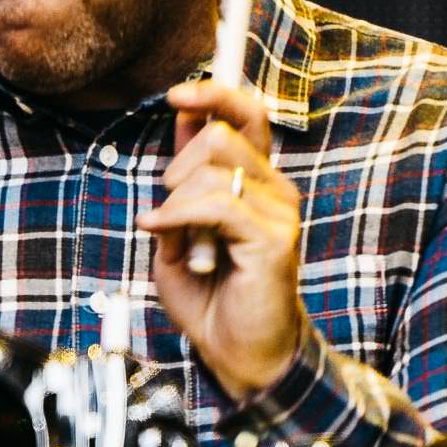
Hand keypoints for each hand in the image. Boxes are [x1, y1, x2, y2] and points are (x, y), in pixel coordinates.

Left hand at [139, 81, 305, 400]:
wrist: (237, 353)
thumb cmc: (210, 298)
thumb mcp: (178, 230)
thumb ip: (181, 181)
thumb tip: (182, 119)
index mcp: (256, 181)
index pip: (246, 114)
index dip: (213, 93)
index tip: (176, 96)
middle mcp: (274, 189)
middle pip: (219, 133)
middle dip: (176, 168)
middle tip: (170, 216)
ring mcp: (279, 212)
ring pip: (212, 167)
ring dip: (176, 202)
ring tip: (181, 243)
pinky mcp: (274, 239)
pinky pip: (215, 204)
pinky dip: (178, 219)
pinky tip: (166, 239)